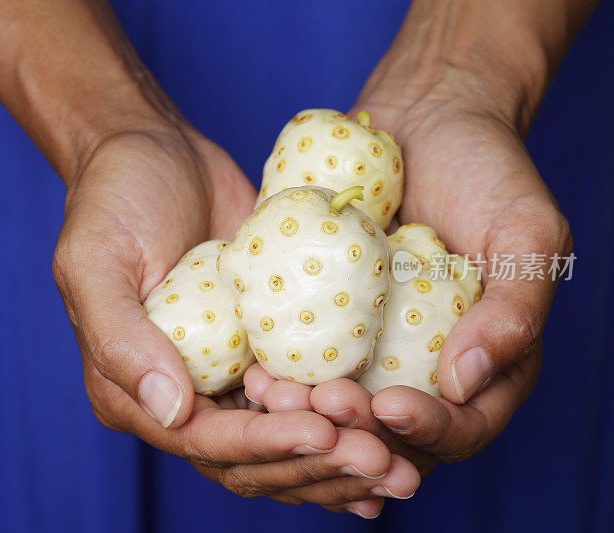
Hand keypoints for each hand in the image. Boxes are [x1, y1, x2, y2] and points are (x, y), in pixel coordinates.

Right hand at [51, 123, 418, 515]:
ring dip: (343, 455)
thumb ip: (120, 338)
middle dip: (317, 466)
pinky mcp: (267, 344)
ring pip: (290, 436)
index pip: (204, 441)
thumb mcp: (95, 260)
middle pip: (254, 457)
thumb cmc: (113, 198)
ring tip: (401, 461)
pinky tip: (396, 423)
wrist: (157, 150)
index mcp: (132, 391)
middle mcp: (184, 395)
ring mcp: (229, 373)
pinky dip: (348, 413)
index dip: (264, 446)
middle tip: (382, 461)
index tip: (322, 431)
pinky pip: (310, 388)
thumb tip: (171, 410)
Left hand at [245, 47, 571, 473]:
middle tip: (322, 403)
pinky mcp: (327, 317)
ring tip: (276, 395)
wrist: (424, 117)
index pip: (463, 424)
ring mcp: (374, 344)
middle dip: (355, 429)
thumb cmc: (486, 168)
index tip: (387, 406)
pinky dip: (281, 371)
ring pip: (339, 403)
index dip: (428, 431)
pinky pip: (302, 357)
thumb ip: (514, 312)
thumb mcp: (527, 232)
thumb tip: (465, 384)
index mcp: (486, 359)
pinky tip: (255, 369)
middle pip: (391, 428)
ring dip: (307, 412)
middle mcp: (426, 363)